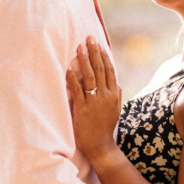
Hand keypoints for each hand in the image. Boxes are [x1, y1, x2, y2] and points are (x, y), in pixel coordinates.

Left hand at [66, 36, 121, 165]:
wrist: (100, 145)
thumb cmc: (105, 127)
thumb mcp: (115, 109)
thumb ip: (115, 94)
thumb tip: (115, 83)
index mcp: (114, 94)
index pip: (109, 70)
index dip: (104, 55)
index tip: (98, 44)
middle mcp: (106, 96)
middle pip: (100, 69)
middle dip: (94, 52)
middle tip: (89, 38)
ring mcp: (94, 102)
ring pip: (90, 76)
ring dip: (84, 60)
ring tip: (79, 47)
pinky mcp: (83, 109)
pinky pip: (77, 90)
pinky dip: (73, 78)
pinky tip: (68, 68)